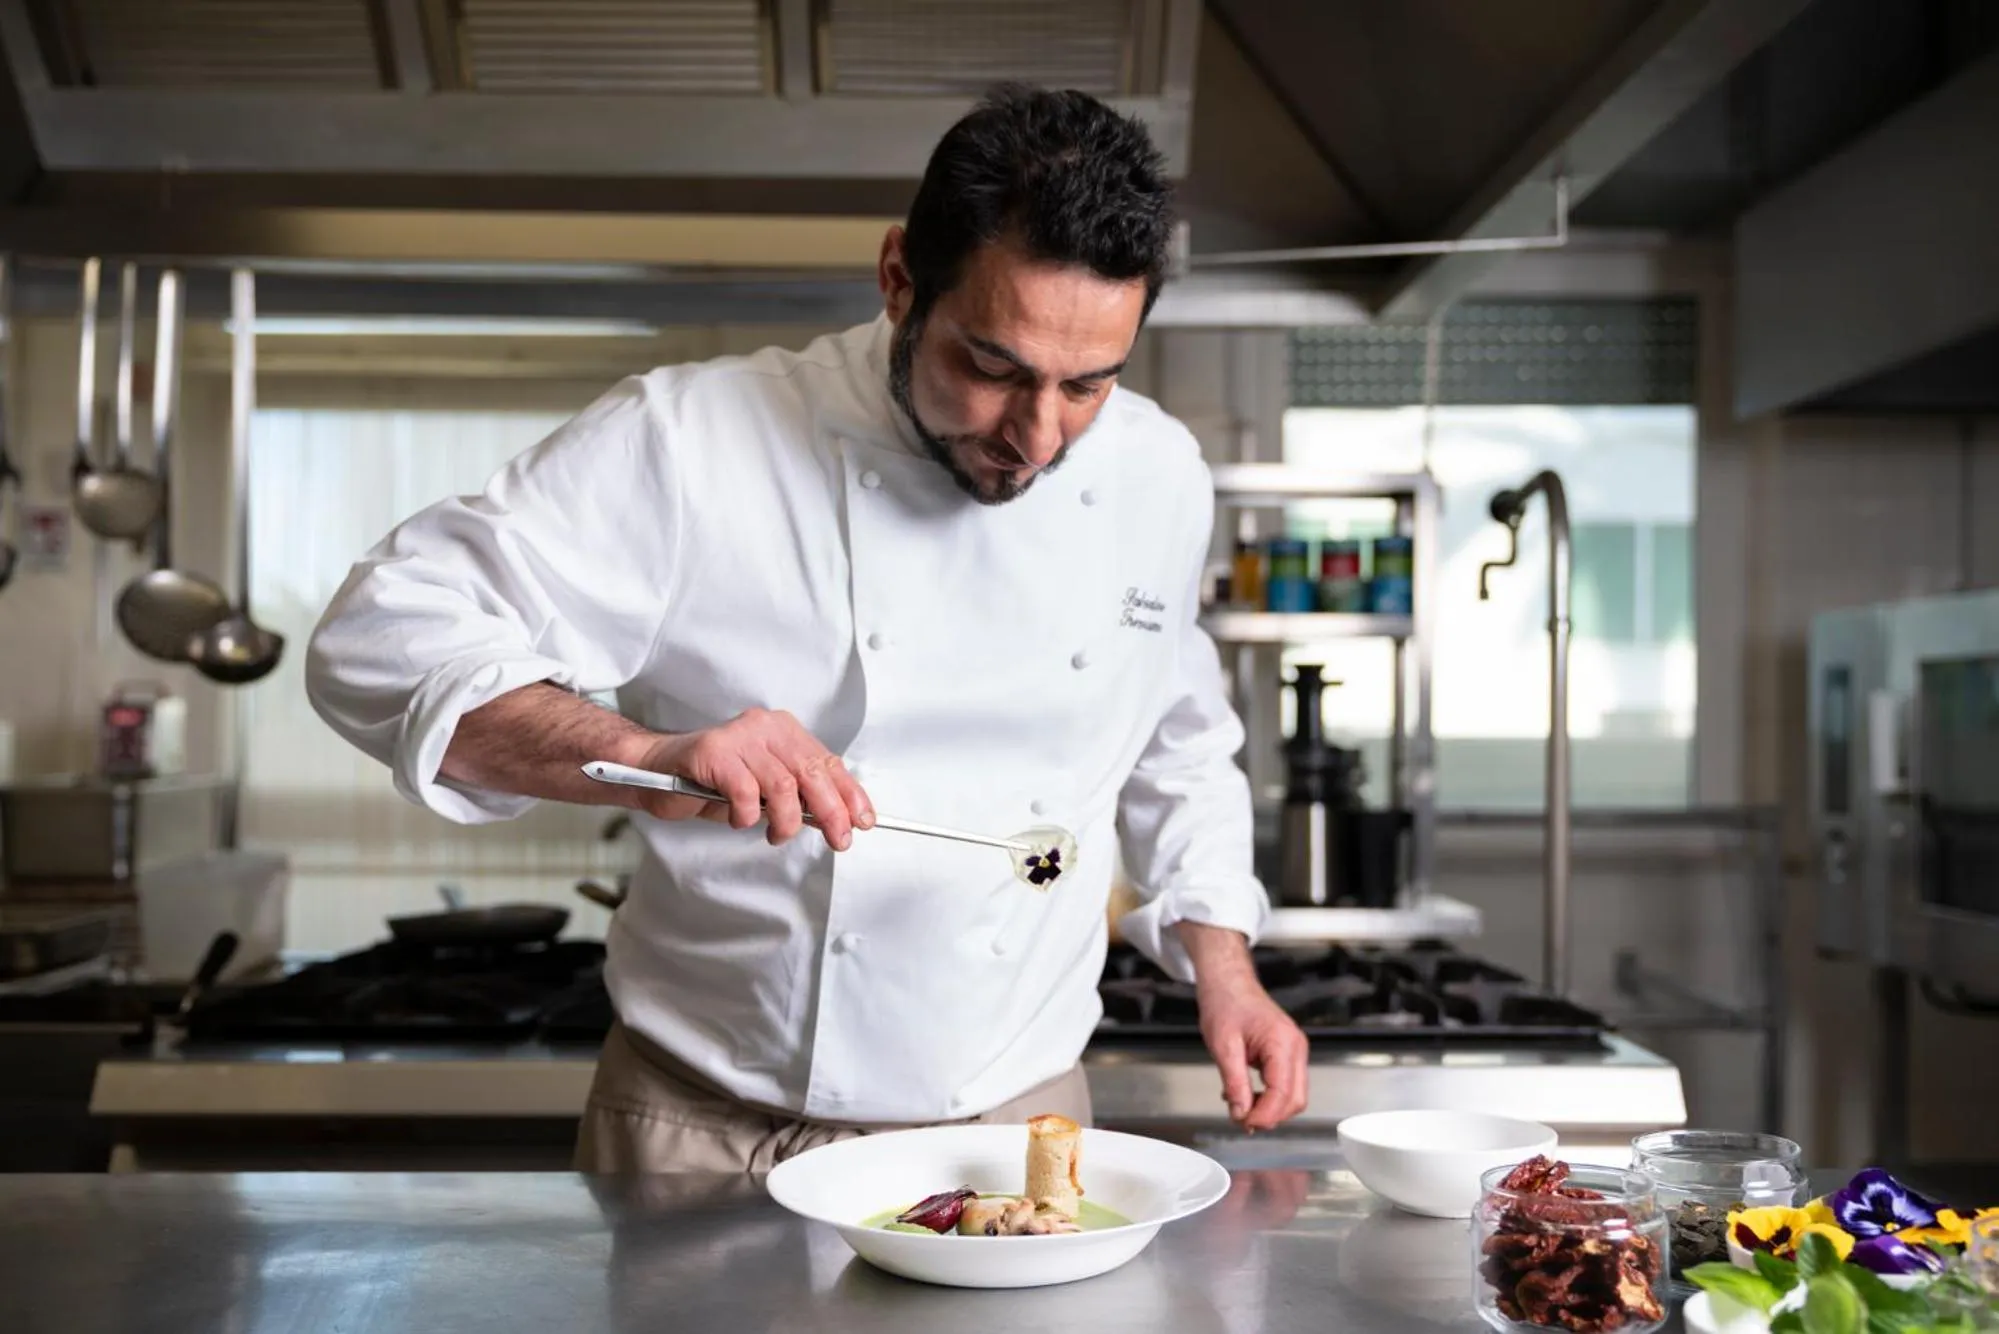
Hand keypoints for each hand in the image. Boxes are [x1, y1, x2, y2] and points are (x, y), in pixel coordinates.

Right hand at [631, 708, 873, 849]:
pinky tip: (739, 819)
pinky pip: (745, 793)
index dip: (850, 794)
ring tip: (776, 834)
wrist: (660, 770)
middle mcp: (765, 727)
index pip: (827, 762)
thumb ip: (798, 797)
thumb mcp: (765, 789)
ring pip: (782, 786)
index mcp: (784, 731)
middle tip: (838, 839)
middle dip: (830, 812)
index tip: (863, 821)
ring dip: (785, 821)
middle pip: (811, 772)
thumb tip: (837, 819)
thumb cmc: (714, 781)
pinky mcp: (713, 752)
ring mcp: (739, 737)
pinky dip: (747, 815)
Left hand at [1176, 922, 1308, 1131]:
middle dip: (1270, 1116)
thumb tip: (1240, 1113)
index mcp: (1282, 1042)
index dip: (1265, 1114)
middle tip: (1241, 1120)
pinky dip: (1268, 1097)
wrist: (1228, 982)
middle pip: (1295, 1099)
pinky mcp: (1288, 1054)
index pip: (1283, 1093)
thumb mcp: (1223, 1045)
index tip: (1244, 1123)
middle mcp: (1295, 1047)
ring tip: (1239, 1107)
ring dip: (1269, 1108)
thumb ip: (1234, 1082)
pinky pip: (1285, 1085)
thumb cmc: (1225, 1003)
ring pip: (1293, 1096)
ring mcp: (1294, 1050)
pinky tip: (1245, 1095)